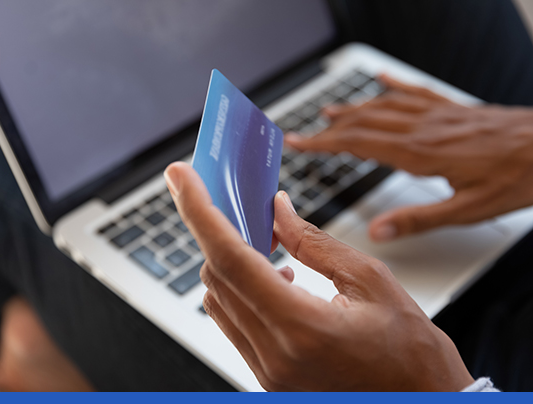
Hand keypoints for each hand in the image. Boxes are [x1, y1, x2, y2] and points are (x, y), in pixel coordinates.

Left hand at [164, 162, 473, 390]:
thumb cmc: (411, 354)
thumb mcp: (371, 282)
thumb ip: (314, 243)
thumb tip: (278, 212)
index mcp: (302, 329)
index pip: (231, 259)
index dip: (200, 211)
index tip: (182, 178)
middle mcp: (275, 356)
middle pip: (218, 275)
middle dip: (212, 227)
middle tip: (222, 196)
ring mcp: (269, 371)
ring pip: (219, 299)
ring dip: (226, 258)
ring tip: (255, 234)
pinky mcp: (270, 376)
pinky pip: (235, 323)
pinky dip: (241, 288)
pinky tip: (270, 274)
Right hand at [285, 76, 532, 241]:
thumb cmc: (516, 177)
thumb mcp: (466, 211)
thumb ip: (418, 220)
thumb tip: (378, 232)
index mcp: (420, 153)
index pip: (358, 143)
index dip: (324, 142)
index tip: (299, 141)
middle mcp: (423, 128)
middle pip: (364, 122)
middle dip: (329, 127)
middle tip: (305, 131)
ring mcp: (437, 114)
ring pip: (384, 105)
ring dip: (354, 108)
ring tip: (331, 111)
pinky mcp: (452, 109)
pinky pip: (415, 91)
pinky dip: (393, 85)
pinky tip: (381, 81)